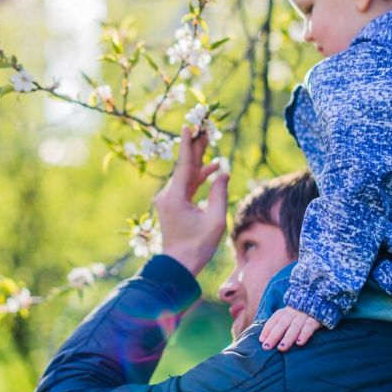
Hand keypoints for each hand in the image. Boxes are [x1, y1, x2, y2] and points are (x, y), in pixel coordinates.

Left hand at [154, 126, 229, 275]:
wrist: (179, 265)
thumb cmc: (198, 246)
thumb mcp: (215, 220)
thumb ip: (219, 194)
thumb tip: (223, 172)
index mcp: (176, 197)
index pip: (184, 165)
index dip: (188, 145)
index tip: (187, 126)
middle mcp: (169, 195)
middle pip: (184, 166)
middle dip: (195, 147)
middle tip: (203, 127)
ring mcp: (170, 200)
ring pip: (186, 175)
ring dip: (199, 161)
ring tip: (210, 142)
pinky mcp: (173, 205)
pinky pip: (186, 185)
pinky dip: (198, 177)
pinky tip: (212, 170)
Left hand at [259, 306, 321, 351]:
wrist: (325, 299)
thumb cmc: (305, 312)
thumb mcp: (293, 314)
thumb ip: (284, 322)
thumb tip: (270, 337)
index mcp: (287, 310)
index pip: (275, 319)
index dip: (267, 329)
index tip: (261, 340)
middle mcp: (294, 312)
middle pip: (282, 323)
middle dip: (274, 336)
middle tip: (267, 347)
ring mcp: (305, 314)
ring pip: (294, 326)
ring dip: (287, 337)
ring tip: (281, 348)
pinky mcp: (317, 318)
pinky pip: (309, 327)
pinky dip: (304, 334)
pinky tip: (299, 343)